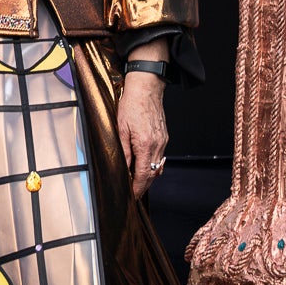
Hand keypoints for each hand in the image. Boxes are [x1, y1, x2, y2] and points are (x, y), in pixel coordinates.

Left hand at [116, 71, 167, 198]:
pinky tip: (145, 165)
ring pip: (157, 166)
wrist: (147, 87)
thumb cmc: (132, 104)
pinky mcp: (164, 136)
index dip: (137, 189)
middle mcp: (157, 145)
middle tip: (134, 194)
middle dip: (143, 186)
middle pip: (152, 174)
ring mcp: (163, 140)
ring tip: (138, 183)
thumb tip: (123, 169)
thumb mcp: (121, 129)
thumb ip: (123, 151)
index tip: (132, 197)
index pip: (143, 175)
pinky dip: (153, 165)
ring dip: (148, 176)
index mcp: (145, 145)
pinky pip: (160, 156)